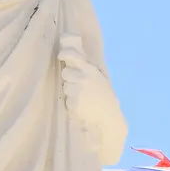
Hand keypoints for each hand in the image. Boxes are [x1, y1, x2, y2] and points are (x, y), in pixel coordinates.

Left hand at [58, 34, 126, 161]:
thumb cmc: (104, 96)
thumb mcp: (100, 79)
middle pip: (65, 73)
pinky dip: (72, 103)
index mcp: (91, 71)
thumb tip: (72, 60)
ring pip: (65, 87)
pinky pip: (67, 99)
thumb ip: (87, 70)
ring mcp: (78, 90)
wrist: (108, 116)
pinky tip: (82, 105)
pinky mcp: (73, 102)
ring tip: (82, 98)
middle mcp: (83, 78)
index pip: (75, 57)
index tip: (61, 55)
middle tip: (78, 86)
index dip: (66, 54)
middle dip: (69, 79)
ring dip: (70, 92)